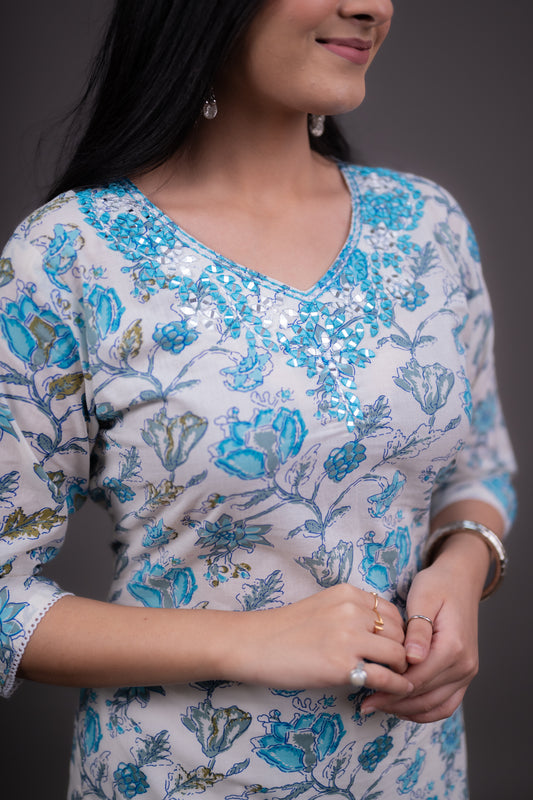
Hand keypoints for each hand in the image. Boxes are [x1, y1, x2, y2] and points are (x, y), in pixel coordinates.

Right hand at [221, 584, 413, 695]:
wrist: (255, 644)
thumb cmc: (286, 628)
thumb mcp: (323, 605)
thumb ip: (352, 612)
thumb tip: (382, 632)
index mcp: (347, 593)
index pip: (391, 611)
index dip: (397, 632)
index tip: (394, 647)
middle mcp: (352, 611)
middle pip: (398, 633)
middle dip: (403, 651)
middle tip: (399, 667)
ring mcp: (348, 638)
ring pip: (397, 654)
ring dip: (401, 669)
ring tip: (397, 678)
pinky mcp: (343, 665)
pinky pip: (384, 677)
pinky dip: (397, 686)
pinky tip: (399, 689)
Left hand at [361, 556, 481, 722]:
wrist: (461, 579)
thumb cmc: (437, 585)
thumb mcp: (423, 598)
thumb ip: (418, 629)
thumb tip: (411, 658)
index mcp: (452, 647)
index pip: (417, 679)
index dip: (390, 689)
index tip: (367, 696)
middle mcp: (464, 665)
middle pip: (425, 695)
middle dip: (394, 703)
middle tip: (366, 705)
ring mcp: (467, 672)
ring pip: (436, 706)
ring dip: (407, 710)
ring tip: (380, 706)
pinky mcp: (463, 674)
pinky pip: (446, 703)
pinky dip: (425, 710)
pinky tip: (402, 707)